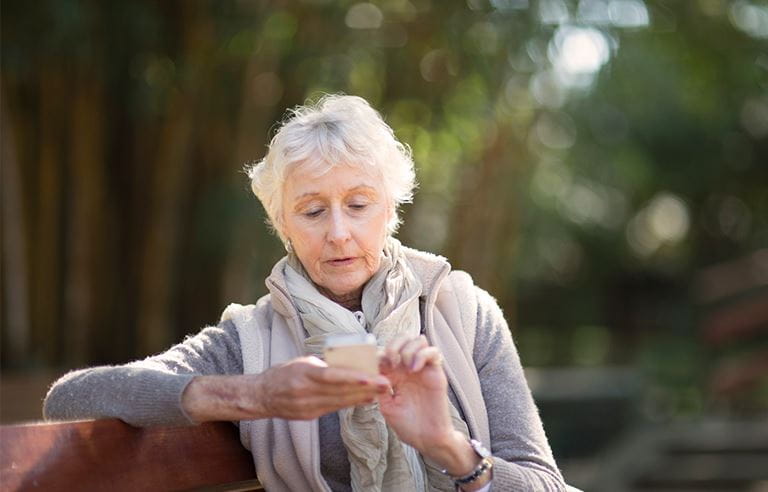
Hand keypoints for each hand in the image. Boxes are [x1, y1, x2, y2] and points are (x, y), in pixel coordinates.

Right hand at [181, 356, 388, 421]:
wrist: (262, 395)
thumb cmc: (283, 373)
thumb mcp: (302, 361)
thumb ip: (323, 364)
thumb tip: (348, 362)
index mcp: (302, 374)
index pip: (331, 376)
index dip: (351, 377)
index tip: (371, 376)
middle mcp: (305, 392)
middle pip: (340, 391)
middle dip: (365, 388)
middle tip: (387, 383)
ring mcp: (307, 406)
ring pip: (340, 401)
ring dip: (362, 396)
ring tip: (381, 391)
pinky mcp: (309, 416)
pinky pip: (334, 408)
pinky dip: (351, 403)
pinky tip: (365, 399)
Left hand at [376, 335, 453, 450]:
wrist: (427, 439)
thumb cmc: (407, 425)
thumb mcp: (387, 407)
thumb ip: (380, 388)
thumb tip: (375, 371)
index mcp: (394, 375)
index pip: (386, 351)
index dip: (379, 353)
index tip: (376, 365)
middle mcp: (408, 368)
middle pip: (403, 339)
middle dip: (394, 344)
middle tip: (390, 361)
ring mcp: (423, 369)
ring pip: (418, 340)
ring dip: (408, 349)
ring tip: (405, 366)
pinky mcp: (436, 373)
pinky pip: (433, 352)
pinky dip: (422, 354)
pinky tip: (414, 369)